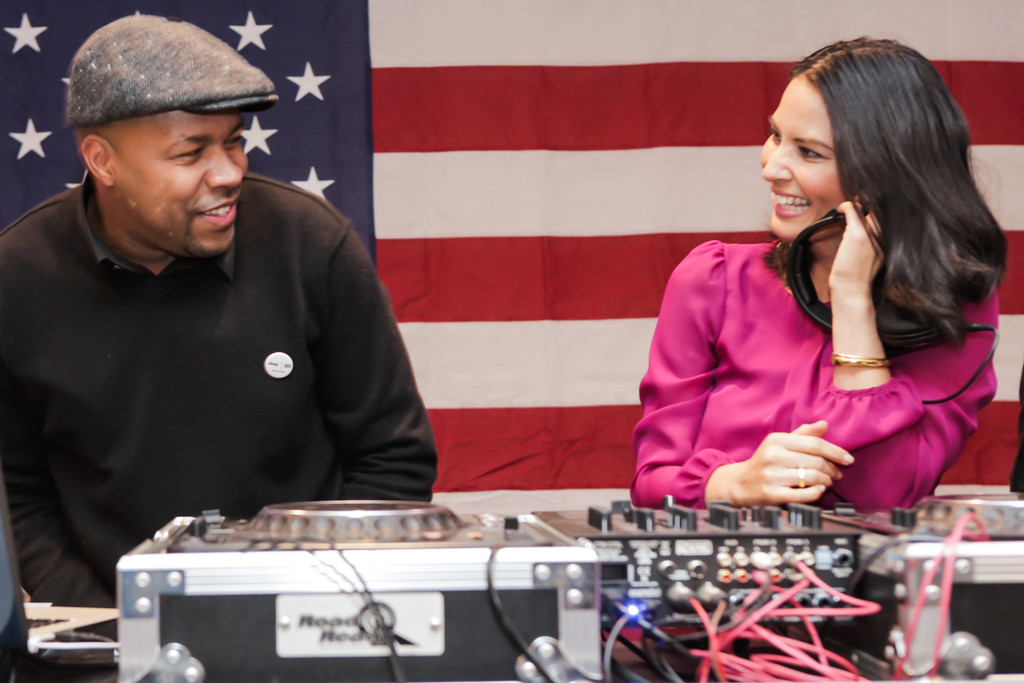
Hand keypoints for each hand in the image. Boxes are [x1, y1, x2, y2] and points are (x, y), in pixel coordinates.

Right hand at [705, 420, 853, 506]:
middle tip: (837, 474)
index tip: (848, 459)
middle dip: (832, 469)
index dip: (836, 452)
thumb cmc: (764, 462)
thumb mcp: (779, 443)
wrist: (739, 483)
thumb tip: (825, 424)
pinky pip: (803, 494)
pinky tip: (819, 490)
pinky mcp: (771, 494)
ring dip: (826, 481)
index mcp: (777, 440)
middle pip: (816, 462)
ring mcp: (772, 475)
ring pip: (812, 478)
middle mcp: (773, 456)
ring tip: (827, 482)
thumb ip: (803, 434)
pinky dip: (816, 493)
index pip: (815, 444)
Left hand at [828, 200, 882, 298]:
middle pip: (878, 213)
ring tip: (850, 206)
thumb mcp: (868, 263)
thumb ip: (869, 249)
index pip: (884, 222)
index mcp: (885, 245)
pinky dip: (846, 206)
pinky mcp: (858, 235)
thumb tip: (859, 239)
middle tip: (859, 201)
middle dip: (869, 205)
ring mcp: (871, 236)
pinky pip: (852, 211)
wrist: (852, 290)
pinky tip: (840, 209)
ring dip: (857, 206)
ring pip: (866, 210)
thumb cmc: (855, 280)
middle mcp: (881, 238)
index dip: (875, 213)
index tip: (866, 208)